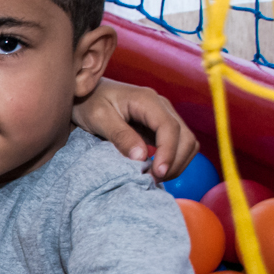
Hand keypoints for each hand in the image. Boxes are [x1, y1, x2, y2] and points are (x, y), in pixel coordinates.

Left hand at [73, 79, 198, 180]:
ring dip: (176, 163)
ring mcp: (163, 116)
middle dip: (174, 162)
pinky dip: (172, 160)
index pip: (170, 128)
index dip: (168, 153)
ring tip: (154, 178)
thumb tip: (141, 157)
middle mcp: (161, 106)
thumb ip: (120, 135)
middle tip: (153, 180)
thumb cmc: (89, 101)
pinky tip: (155, 170)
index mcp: (147, 100)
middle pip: (185, 137)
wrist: (87, 92)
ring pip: (186, 142)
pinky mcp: (160, 127)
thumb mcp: (98, 118)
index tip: (157, 173)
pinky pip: (177, 145)